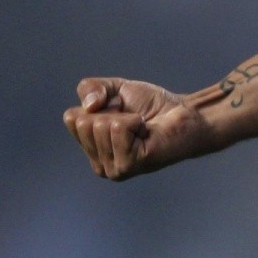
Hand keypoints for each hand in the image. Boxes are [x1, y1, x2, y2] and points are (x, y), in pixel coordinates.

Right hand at [62, 78, 217, 180]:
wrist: (186, 113)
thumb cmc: (153, 105)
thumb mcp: (116, 89)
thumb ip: (91, 88)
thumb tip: (88, 106)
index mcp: (92, 149)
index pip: (71, 118)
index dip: (99, 105)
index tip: (121, 111)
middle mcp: (99, 165)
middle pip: (83, 122)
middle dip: (112, 111)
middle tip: (135, 120)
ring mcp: (113, 169)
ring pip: (101, 125)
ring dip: (127, 117)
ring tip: (143, 127)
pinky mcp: (129, 165)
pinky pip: (118, 128)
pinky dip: (134, 122)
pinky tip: (147, 132)